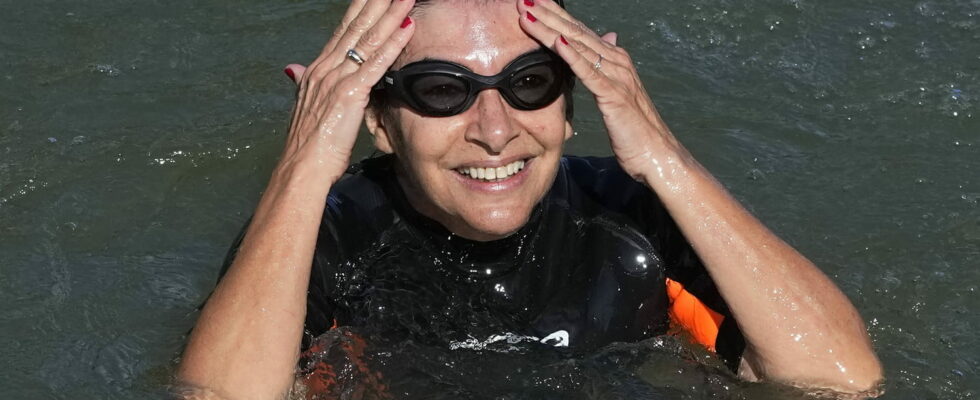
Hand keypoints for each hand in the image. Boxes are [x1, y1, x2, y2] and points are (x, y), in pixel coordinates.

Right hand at [279, 0, 415, 182]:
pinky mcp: (350, 93)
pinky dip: (394, 43)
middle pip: (357, 26)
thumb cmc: (307, 144)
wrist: (301, 166)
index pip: (343, 31)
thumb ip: (302, 83)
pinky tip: (408, 26)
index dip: (360, 8)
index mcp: (318, 69)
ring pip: (369, 38)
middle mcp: (326, 68)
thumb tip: (292, 70)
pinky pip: (377, 63)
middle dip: (377, 2)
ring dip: (391, 13)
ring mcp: (338, 78)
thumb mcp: (304, 106)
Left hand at [517, 0, 682, 179]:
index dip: (554, 15)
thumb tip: (608, 37)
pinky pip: (589, 72)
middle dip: (548, 14)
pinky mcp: (614, 95)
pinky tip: (556, 41)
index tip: (532, 2)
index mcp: (614, 59)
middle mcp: (617, 61)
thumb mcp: (618, 91)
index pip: (578, 31)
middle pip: (575, 31)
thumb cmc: (634, 128)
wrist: (656, 154)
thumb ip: (609, 65)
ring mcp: (617, 76)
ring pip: (578, 46)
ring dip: (551, 28)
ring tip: (528, 14)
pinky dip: (572, 55)